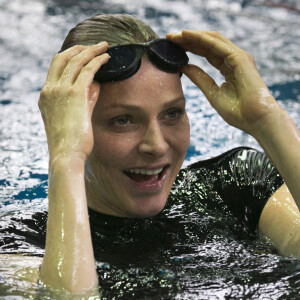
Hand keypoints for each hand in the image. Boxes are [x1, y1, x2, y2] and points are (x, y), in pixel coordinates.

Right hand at [38, 42, 108, 161]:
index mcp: (46, 95)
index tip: (83, 53)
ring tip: (104, 47)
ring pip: (76, 61)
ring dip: (91, 51)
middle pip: (63, 58)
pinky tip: (107, 58)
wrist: (67, 154)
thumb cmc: (72, 141)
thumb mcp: (74, 116)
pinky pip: (87, 71)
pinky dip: (98, 62)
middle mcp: (50, 90)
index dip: (70, 56)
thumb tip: (96, 84)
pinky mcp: (75, 94)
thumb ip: (84, 99)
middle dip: (80, 48)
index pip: (55, 67)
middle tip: (95, 46)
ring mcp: (60, 91)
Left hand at [166, 30, 280, 135]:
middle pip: (207, 44)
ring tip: (174, 36)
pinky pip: (217, 44)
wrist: (255, 119)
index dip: (190, 48)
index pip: (207, 53)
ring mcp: (237, 57)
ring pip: (211, 40)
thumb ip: (199, 78)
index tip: (173, 47)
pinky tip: (186, 35)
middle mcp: (233, 59)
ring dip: (192, 36)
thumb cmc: (238, 111)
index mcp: (228, 68)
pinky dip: (201, 38)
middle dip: (188, 40)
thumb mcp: (212, 93)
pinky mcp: (239, 58)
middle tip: (169, 38)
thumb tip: (184, 67)